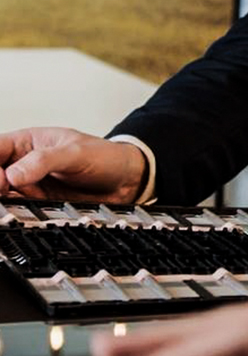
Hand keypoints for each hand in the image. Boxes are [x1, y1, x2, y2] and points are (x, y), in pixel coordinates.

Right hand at [0, 127, 146, 202]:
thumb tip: (13, 174)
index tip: (1, 179)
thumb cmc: (105, 156)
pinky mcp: (37, 205)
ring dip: (5, 202)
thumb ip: (45, 161)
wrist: (126, 180)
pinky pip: (17, 210)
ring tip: (20, 200)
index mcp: (28, 142)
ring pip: (2, 196)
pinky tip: (24, 212)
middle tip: (7, 191)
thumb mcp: (76, 153)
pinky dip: (15, 213)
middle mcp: (23, 164)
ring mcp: (29, 186)